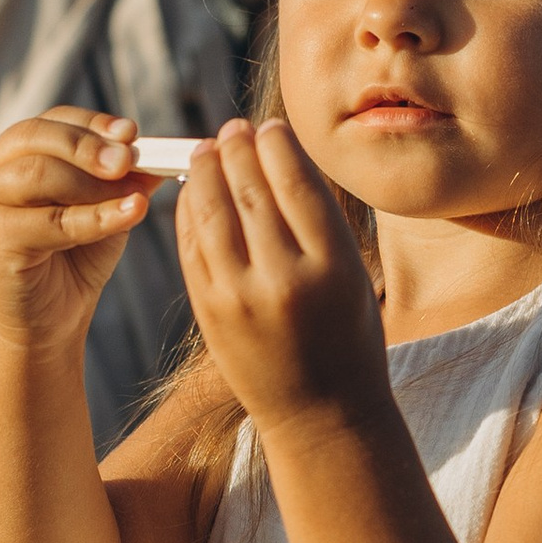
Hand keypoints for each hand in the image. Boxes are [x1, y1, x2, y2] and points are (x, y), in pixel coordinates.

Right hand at [0, 109, 159, 354]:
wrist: (52, 318)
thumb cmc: (75, 256)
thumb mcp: (105, 205)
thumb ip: (123, 178)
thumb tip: (156, 153)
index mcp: (16, 152)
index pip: (55, 120)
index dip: (94, 123)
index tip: (131, 133)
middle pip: (38, 137)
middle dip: (88, 146)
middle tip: (128, 160)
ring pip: (41, 174)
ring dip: (94, 184)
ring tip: (134, 197)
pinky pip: (52, 221)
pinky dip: (96, 218)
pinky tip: (130, 215)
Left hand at [175, 119, 387, 438]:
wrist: (321, 415)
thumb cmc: (347, 337)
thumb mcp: (352, 279)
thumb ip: (319, 223)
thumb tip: (278, 158)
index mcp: (332, 266)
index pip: (296, 184)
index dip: (277, 146)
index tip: (267, 126)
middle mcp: (284, 279)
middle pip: (251, 192)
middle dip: (237, 150)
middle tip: (232, 129)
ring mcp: (240, 298)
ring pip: (213, 214)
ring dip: (205, 174)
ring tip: (206, 151)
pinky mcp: (210, 313)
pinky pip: (192, 247)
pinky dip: (189, 212)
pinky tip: (192, 194)